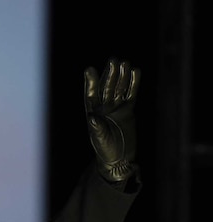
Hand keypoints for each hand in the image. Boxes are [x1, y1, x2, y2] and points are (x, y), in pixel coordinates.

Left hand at [84, 58, 139, 181]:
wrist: (119, 159)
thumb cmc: (105, 150)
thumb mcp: (100, 139)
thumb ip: (97, 128)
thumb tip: (91, 117)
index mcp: (93, 114)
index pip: (91, 95)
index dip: (91, 83)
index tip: (90, 69)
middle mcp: (103, 109)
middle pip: (106, 88)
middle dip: (109, 74)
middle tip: (113, 60)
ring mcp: (116, 108)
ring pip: (119, 89)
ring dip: (121, 76)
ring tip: (124, 62)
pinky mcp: (128, 111)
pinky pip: (131, 94)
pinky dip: (133, 84)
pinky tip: (136, 72)